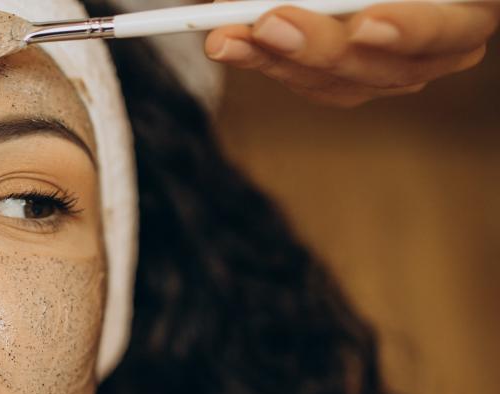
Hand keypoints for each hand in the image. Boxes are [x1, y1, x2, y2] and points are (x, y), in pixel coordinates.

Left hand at [205, 1, 499, 106]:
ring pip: (342, 83)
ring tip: (226, 37)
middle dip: (320, 47)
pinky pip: (312, 83)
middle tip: (268, 23)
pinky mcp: (353, 76)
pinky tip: (229, 45)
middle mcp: (446, 42)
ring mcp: (396, 65)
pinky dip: (266, 62)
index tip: (367, 24)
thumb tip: (284, 0)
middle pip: (389, 67)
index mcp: (468, 4)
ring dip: (276, 60)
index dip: (413, 29)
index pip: (452, 27)